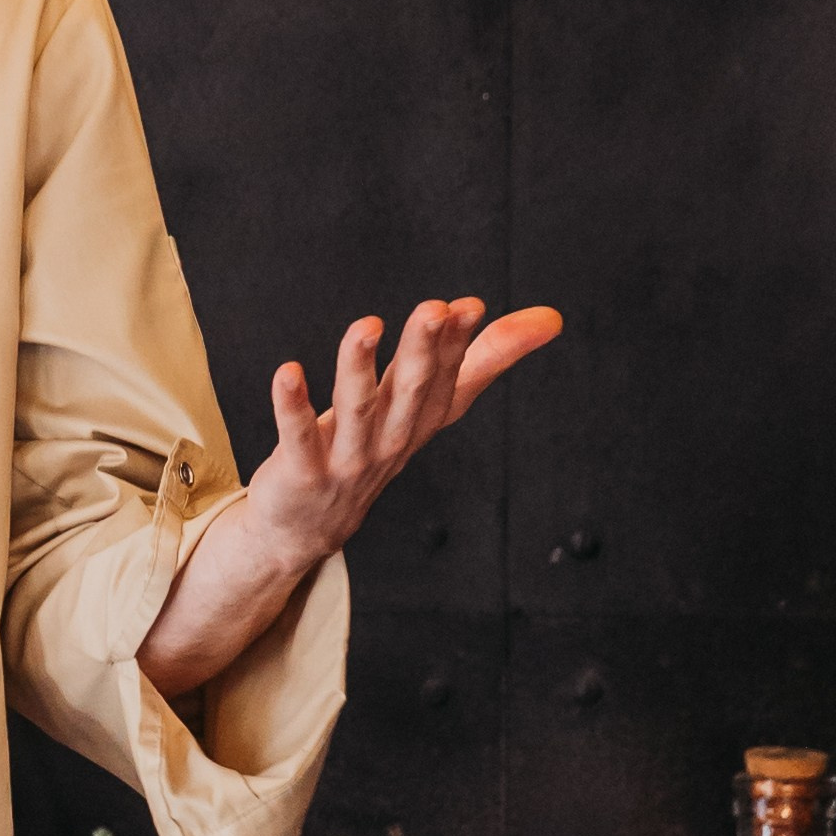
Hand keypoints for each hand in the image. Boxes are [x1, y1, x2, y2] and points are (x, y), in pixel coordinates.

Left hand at [138, 299, 561, 701]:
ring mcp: (348, 460)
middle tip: (434, 310)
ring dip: (360, 368)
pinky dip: (294, 407)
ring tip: (365, 327)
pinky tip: (287, 373)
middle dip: (424, 350)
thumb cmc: (370, 452)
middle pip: (411, 391)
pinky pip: (300, 437)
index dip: (458, 342)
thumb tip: (547, 319)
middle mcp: (390, 440)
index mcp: (420, 419)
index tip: (469, 306)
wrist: (308, 529)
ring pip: (358, 410)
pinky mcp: (304, 472)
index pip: (446, 376)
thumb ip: (478, 359)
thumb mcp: (425, 405)